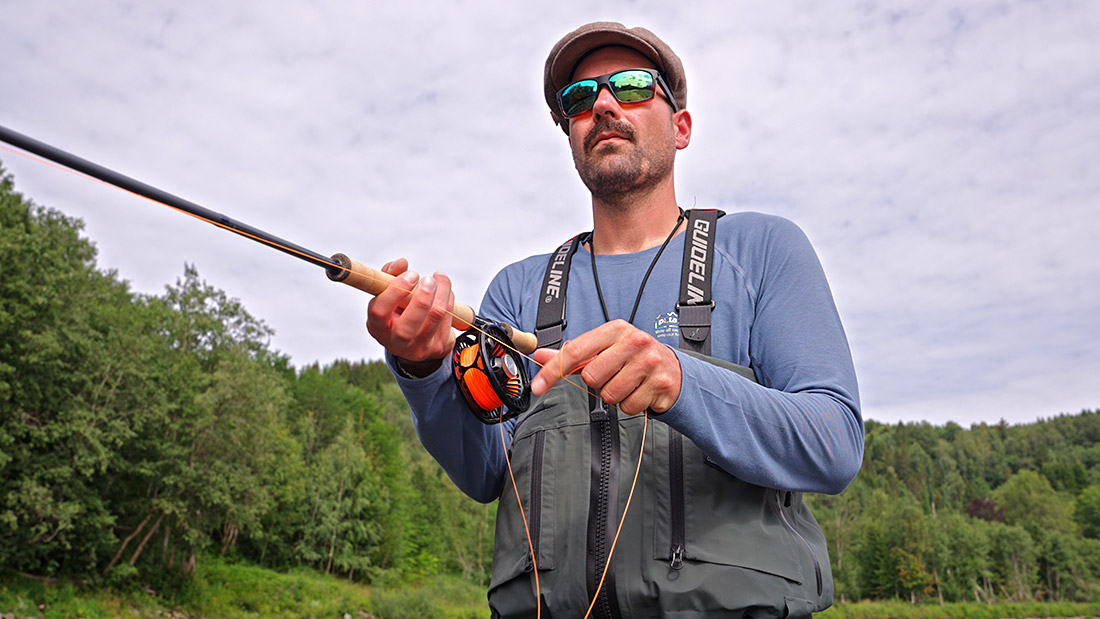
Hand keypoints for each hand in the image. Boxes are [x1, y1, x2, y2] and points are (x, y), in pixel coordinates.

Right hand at [365, 258, 455, 376]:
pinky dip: (449, 298)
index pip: (380, 311)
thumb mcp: (387, 295)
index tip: (411, 274)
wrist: (413, 341)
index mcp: (378, 327)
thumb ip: (390, 275)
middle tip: (428, 279)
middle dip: (424, 294)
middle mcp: (397, 342)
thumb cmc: (397, 312)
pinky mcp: (439, 347)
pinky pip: (449, 317)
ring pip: (436, 315)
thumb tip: (401, 263)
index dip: (396, 290)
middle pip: (412, 320)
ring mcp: (419, 347)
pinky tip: (444, 291)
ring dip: (442, 290)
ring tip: (439, 277)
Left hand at [529, 319, 681, 414]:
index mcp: (615, 329)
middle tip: (612, 376)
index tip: (538, 386)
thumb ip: (572, 354)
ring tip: (627, 383)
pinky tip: (639, 391)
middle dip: (597, 383)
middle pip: (591, 377)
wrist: (672, 367)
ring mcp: (649, 362)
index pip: (575, 351)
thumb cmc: (632, 357)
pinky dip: (630, 404)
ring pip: (609, 395)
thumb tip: (540, 355)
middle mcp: (634, 341)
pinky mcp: (661, 384)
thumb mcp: (604, 349)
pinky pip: (628, 407)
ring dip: (614, 396)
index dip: (553, 371)